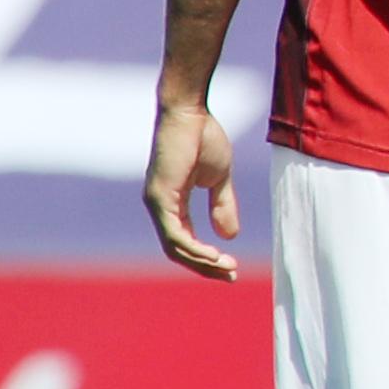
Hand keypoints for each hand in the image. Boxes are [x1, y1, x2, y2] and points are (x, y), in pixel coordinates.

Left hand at [145, 96, 239, 278]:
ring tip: (227, 267)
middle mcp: (159, 207)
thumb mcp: (219, 178)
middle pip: (178, 250)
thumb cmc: (203, 137)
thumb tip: (229, 236)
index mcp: (172, 203)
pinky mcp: (160, 197)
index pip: (185, 240)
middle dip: (205, 266)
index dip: (206, 257)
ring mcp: (157, 204)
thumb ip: (222, 206)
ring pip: (176, 247)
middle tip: (231, 276)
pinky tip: (214, 254)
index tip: (231, 266)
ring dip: (202, 261)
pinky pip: (175, 234)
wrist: (190, 112)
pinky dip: (194, 248)